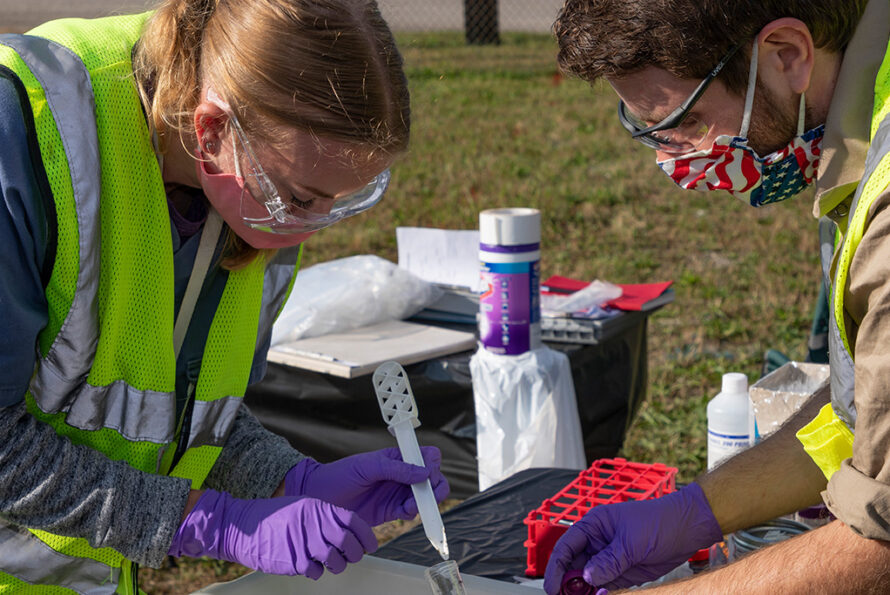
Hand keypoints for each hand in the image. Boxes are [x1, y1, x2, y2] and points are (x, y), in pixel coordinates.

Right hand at [169, 489, 376, 578]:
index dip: (366, 536)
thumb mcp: (303, 507)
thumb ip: (325, 517)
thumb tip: (349, 532)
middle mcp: (313, 523)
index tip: (370, 545)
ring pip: (335, 561)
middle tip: (350, 557)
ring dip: (336, 565)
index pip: (353, 522)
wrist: (244, 526)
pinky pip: (315, 572)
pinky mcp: (293, 561)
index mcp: (318, 508)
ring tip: (328, 562)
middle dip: (354, 554)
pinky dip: (316, 572)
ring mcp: (303, 542)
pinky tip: (308, 565)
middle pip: (347, 544)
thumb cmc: (275, 517)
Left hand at [284, 447, 449, 525]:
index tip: (427, 472)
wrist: (320, 497)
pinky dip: (413, 512)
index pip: (426, 456)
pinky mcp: (391, 511)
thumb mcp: (368, 466)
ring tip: (410, 505)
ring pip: (424, 497)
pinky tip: (403, 512)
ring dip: (424, 501)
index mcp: (397, 457)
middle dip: (435, 486)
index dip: (432, 464)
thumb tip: (424, 473)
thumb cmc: (340, 474)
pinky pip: (411, 511)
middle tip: (427, 494)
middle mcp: (401, 474)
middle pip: (431, 478)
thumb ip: (397, 469)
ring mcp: (396, 493)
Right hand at [543, 483, 721, 593]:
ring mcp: (609, 559)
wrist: (688, 529)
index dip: (556, 568)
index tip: (553, 587)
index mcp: (594, 525)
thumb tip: (587, 577)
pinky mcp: (622, 573)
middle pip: (573, 566)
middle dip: (567, 584)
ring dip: (582, 592)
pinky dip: (599, 594)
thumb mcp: (632, 541)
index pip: (566, 547)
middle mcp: (597, 543)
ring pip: (587, 579)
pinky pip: (604, 587)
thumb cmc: (660, 521)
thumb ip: (609, 560)